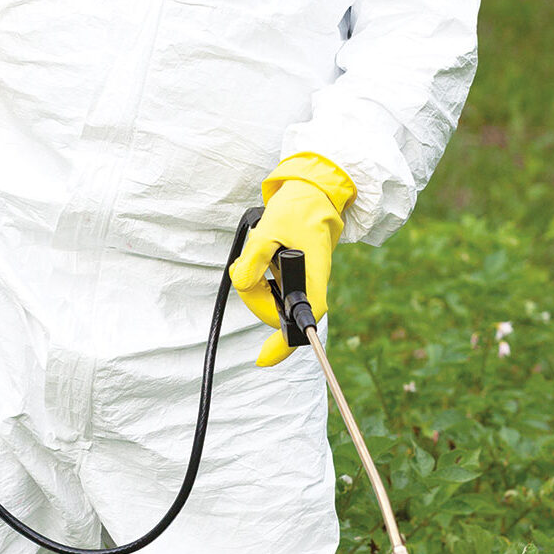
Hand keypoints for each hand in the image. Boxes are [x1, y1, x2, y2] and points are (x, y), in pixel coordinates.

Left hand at [229, 153, 355, 365]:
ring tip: (257, 250)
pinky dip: (256, 275)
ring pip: (268, 299)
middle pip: (275, 312)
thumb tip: (240, 283)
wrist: (311, 193)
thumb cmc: (297, 210)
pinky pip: (268, 287)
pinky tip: (259, 254)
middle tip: (248, 264)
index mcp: (313, 278)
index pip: (302, 320)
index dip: (283, 344)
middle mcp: (309, 285)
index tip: (262, 360)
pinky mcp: (291, 277)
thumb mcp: (269, 230)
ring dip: (253, 281)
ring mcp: (300, 282)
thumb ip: (253, 260)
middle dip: (254, 295)